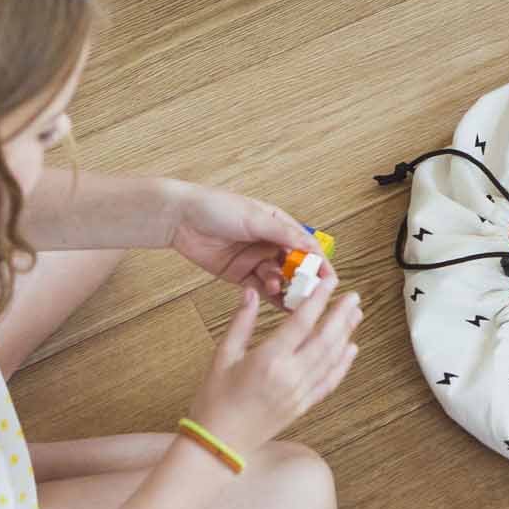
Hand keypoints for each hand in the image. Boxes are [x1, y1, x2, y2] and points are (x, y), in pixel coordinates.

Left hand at [167, 183, 321, 301]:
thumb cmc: (216, 208)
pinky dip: (269, 296)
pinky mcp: (239, 274)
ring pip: (278, 278)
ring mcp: (254, 260)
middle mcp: (269, 242)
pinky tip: (276, 301)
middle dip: (302, 279)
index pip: (306, 245)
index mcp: (278, 224)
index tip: (330, 278)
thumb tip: (312, 247)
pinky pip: (259, 289)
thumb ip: (284, 234)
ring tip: (281, 290)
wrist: (179, 218)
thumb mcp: (255, 217)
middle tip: (308, 292)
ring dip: (283, 286)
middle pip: (294, 265)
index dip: (319, 262)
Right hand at [191, 277, 361, 455]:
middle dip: (341, 315)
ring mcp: (300, 392)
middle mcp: (290, 375)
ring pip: (331, 359)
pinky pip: (329, 382)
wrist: (219, 442)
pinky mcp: (303, 405)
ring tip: (355, 315)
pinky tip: (351, 349)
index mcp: (268, 359)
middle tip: (353, 296)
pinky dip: (343, 365)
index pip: (301, 322)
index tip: (330, 283)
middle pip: (324, 339)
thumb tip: (251, 293)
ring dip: (346, 335)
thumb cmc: (215, 399)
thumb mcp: (222, 356)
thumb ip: (240, 323)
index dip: (319, 300)